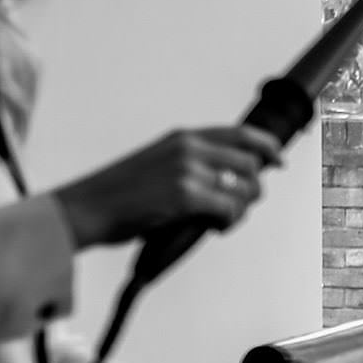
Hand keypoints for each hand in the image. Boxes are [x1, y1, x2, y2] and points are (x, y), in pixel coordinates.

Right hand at [50, 125, 282, 247]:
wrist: (84, 208)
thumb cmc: (118, 195)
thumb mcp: (158, 165)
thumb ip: (191, 166)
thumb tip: (225, 182)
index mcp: (182, 138)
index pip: (240, 134)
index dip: (267, 147)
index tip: (279, 161)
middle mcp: (189, 148)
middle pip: (250, 165)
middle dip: (252, 190)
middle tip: (237, 209)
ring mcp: (188, 171)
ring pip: (244, 190)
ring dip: (240, 211)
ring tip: (218, 222)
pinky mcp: (185, 196)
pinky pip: (230, 210)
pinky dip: (228, 223)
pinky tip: (213, 228)